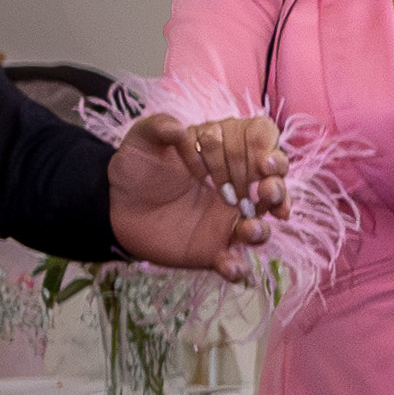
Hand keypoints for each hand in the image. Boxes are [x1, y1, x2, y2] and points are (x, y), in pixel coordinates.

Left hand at [108, 107, 284, 274]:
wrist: (116, 208)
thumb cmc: (135, 169)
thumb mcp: (140, 141)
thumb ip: (156, 127)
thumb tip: (178, 128)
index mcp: (224, 151)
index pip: (260, 142)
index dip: (267, 148)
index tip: (262, 160)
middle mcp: (236, 185)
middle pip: (272, 183)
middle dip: (277, 186)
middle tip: (267, 189)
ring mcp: (228, 220)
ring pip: (261, 225)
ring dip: (264, 227)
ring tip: (251, 228)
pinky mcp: (215, 250)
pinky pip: (234, 262)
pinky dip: (237, 266)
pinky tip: (229, 263)